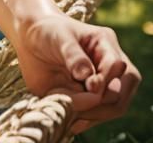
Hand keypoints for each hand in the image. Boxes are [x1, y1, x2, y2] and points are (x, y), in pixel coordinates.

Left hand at [11, 11, 140, 135]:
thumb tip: (88, 76)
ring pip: (114, 107)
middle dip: (101, 103)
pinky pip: (99, 115)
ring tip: (70, 115)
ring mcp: (106, 83)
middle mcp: (112, 65)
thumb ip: (73, 55)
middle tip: (76, 105)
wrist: (31, 39)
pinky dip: (87, 120)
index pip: (118, 66)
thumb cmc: (46, 30)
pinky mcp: (95, 97)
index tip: (89, 86)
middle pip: (121, 91)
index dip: (106, 79)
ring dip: (94, 114)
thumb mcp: (58, 36)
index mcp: (105, 43)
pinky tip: (71, 122)